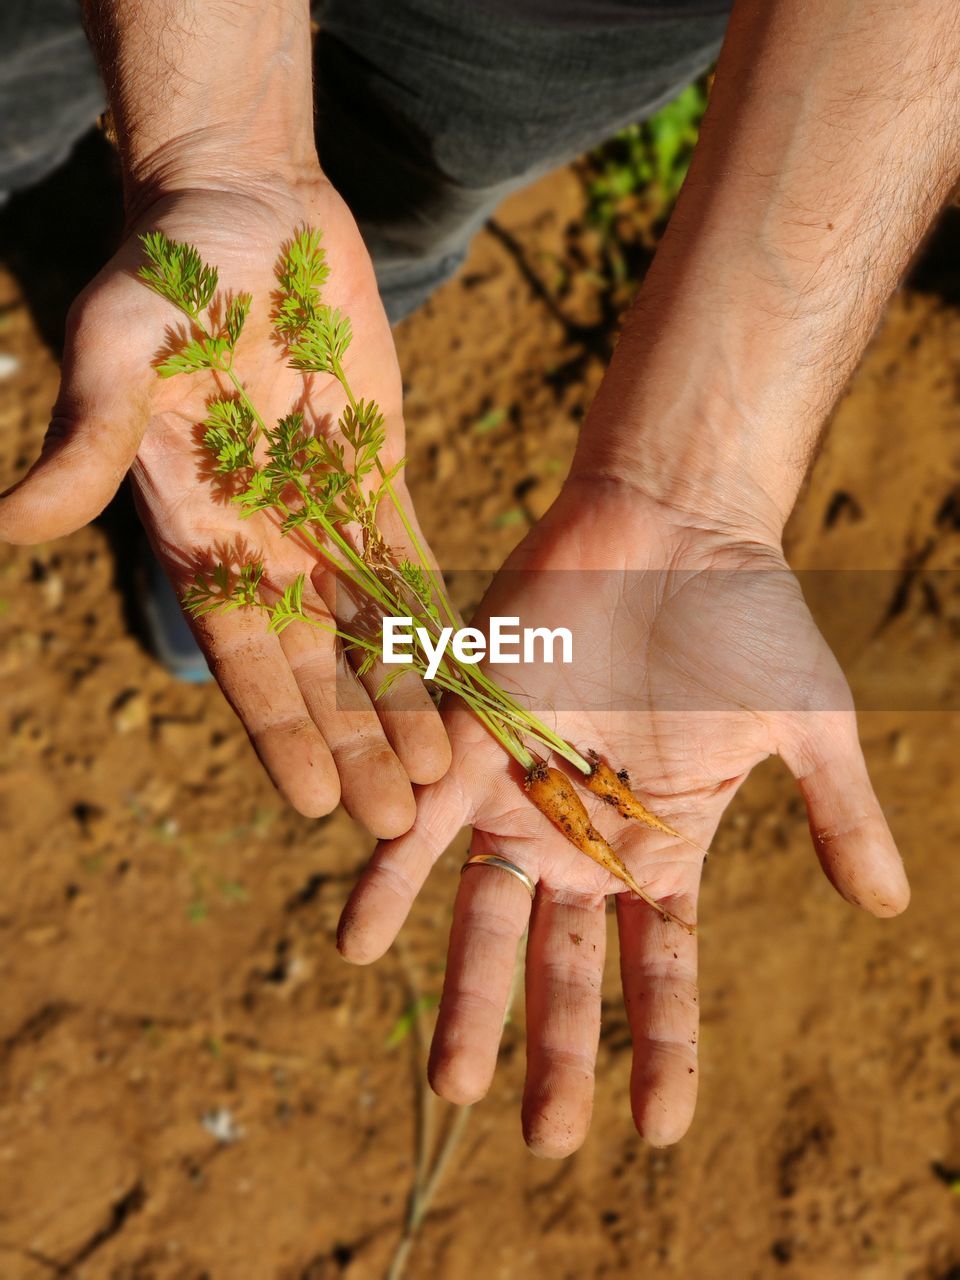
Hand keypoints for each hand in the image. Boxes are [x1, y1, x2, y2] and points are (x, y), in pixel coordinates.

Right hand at [0, 172, 449, 832]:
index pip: (244, 658)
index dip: (281, 730)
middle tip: (400, 822)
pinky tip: (470, 678)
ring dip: (405, 702)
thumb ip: (84, 444)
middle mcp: (261, 543)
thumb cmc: (164, 274)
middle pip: (317, 668)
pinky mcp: (376, 474)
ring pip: (371, 632)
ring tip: (447, 775)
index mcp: (198, 536)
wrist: (241, 208)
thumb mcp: (116, 351)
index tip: (318, 801)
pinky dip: (437, 622)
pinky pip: (411, 563)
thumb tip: (11, 529)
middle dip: (357, 742)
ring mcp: (323, 514)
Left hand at [336, 479, 908, 1154]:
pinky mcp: (468, 738)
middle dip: (555, 1050)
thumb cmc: (746, 615)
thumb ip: (838, 814)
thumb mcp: (809, 723)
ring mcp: (521, 791)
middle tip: (542, 1141)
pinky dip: (390, 880)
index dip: (664, 1049)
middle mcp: (583, 833)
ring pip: (484, 915)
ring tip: (450, 1087)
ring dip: (465, 997)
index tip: (659, 1131)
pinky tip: (362, 942)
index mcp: (663, 844)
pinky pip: (418, 824)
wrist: (671, 522)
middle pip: (565, 964)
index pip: (663, 968)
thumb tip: (890, 906)